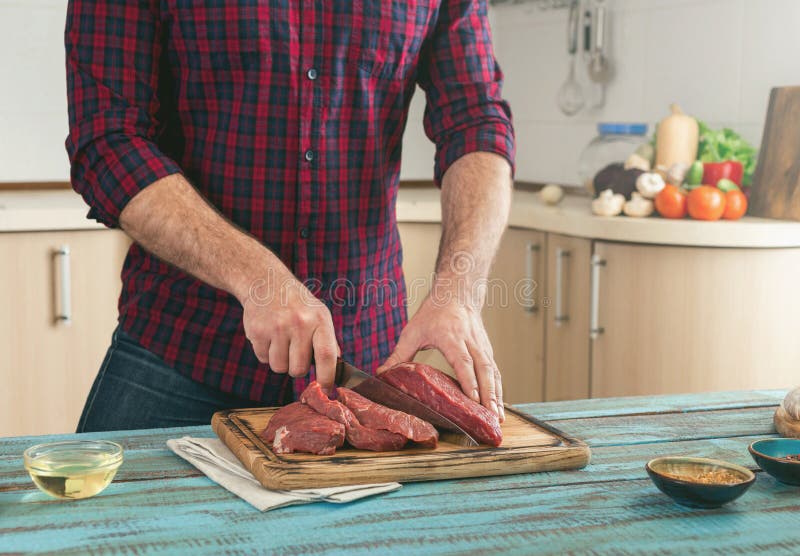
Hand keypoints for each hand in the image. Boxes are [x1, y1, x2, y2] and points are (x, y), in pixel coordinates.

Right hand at [241, 269, 338, 389]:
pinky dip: (266, 353)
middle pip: (298, 369)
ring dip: (281, 361)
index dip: (328, 377)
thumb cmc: (298, 304)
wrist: (266, 283)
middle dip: (298, 368)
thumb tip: (337, 369)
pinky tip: (269, 336)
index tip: (328, 389)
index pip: (326, 356)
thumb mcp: (319, 315)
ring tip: (282, 341)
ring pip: (279, 368)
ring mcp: (276, 327)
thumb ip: (328, 342)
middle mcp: (298, 323)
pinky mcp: (257, 331)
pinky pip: (263, 359)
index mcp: (319, 320)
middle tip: (296, 351)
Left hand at [376, 295, 503, 421]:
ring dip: (497, 395)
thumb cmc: (433, 313)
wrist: (456, 294)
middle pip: (484, 369)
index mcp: (451, 337)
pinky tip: (498, 405)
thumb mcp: (412, 331)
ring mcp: (482, 346)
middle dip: (489, 394)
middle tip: (492, 416)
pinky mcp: (488, 350)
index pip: (463, 361)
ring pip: (493, 371)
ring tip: (499, 417)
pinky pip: (495, 371)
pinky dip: (498, 388)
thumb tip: (381, 374)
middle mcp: (470, 342)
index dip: (470, 381)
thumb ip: (399, 354)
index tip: (474, 399)